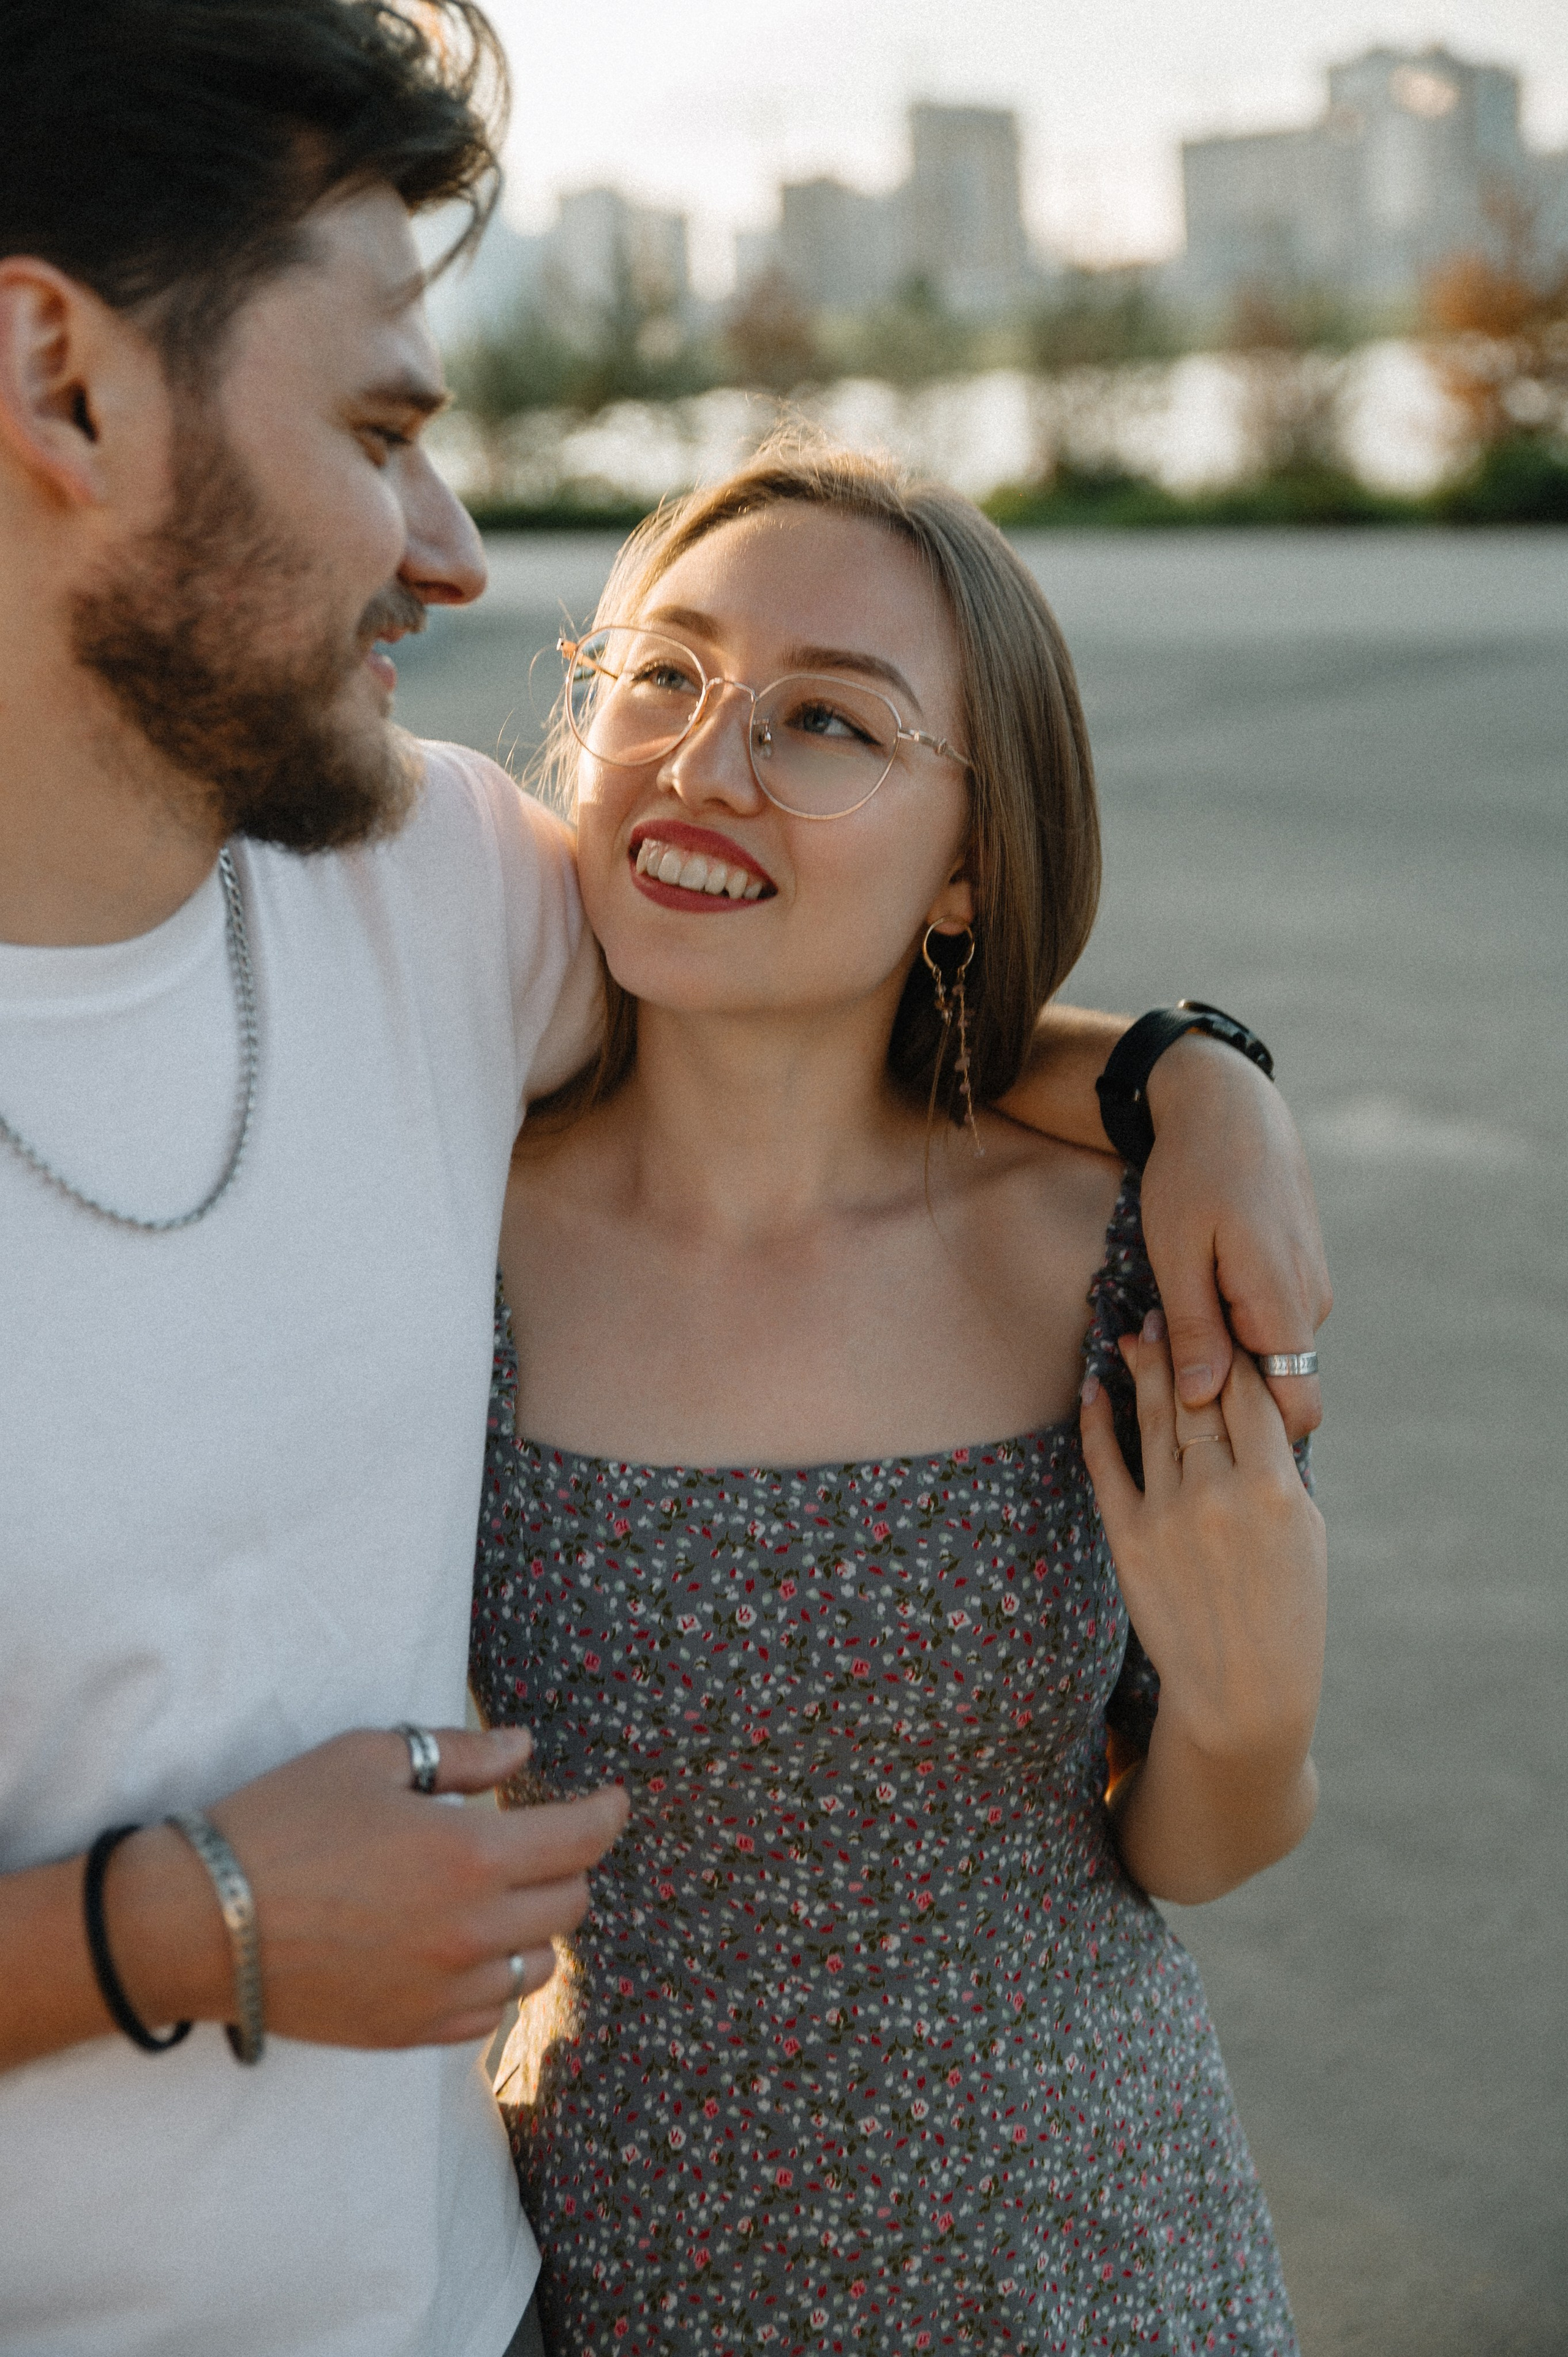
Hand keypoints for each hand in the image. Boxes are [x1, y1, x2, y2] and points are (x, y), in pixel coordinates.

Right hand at [109, 1728, 629, 2049]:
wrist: (198, 1923)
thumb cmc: (281, 1823)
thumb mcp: (369, 1758)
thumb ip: (459, 1754)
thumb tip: (524, 1750)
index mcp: (470, 1856)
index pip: (579, 1840)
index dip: (606, 1815)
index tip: (613, 1801)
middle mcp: (472, 1933)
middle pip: (570, 1906)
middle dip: (569, 1866)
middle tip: (544, 1841)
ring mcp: (444, 1992)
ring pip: (537, 1967)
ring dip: (535, 1928)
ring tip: (501, 1897)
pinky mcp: (410, 2032)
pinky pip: (489, 2014)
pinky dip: (494, 1979)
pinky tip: (464, 1950)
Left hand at [1079, 1312, 1325, 1899]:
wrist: (1242, 1695)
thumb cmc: (1288, 1613)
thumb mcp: (1307, 1533)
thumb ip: (1280, 1468)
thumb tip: (1257, 1408)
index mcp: (1276, 1489)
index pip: (1252, 1394)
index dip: (1236, 1350)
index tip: (1223, 1316)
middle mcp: (1221, 1494)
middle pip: (1198, 1396)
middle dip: (1183, 1345)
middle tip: (1167, 1303)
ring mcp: (1170, 1515)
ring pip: (1153, 1421)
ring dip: (1142, 1369)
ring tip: (1132, 1330)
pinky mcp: (1129, 1539)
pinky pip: (1108, 1465)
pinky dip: (1099, 1422)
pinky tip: (1094, 1388)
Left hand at [1142, 1032, 1330, 1439]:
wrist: (1229, 1104)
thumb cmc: (1193, 1173)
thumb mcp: (1176, 1253)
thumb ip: (1195, 1330)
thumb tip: (1202, 1400)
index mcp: (1284, 1305)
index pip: (1299, 1408)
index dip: (1253, 1430)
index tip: (1190, 1416)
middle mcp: (1311, 1303)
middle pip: (1278, 1386)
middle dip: (1221, 1388)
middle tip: (1149, 1357)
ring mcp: (1310, 1285)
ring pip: (1269, 1351)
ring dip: (1221, 1349)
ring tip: (1160, 1318)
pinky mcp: (1298, 1270)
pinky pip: (1270, 1318)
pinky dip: (1231, 1320)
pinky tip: (1191, 1292)